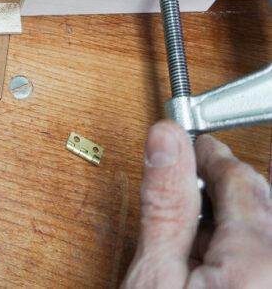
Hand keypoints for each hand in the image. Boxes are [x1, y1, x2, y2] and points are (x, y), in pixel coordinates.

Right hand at [123, 120, 271, 287]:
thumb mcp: (154, 275)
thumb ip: (165, 205)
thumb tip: (166, 139)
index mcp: (258, 259)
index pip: (238, 175)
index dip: (204, 155)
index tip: (181, 146)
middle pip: (258, 196)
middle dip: (218, 186)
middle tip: (180, 188)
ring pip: (264, 222)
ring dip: (229, 219)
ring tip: (191, 241)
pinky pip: (265, 251)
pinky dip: (240, 247)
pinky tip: (210, 264)